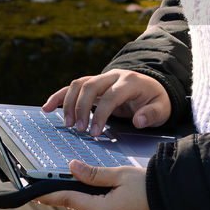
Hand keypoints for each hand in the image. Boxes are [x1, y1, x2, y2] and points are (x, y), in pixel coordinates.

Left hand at [36, 161, 155, 209]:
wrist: (175, 205)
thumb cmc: (150, 188)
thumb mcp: (121, 175)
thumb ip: (94, 173)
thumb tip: (73, 168)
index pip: (68, 200)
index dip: (49, 196)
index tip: (33, 194)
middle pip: (79, 207)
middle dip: (73, 194)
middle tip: (66, 178)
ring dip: (87, 200)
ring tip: (93, 184)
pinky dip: (99, 207)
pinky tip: (107, 196)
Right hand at [44, 69, 170, 136]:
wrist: (152, 87)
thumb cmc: (156, 100)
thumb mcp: (162, 108)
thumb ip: (151, 114)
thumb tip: (138, 120)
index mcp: (129, 81)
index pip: (110, 96)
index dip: (100, 114)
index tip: (95, 133)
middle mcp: (113, 76)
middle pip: (90, 87)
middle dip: (81, 109)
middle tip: (79, 129)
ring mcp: (101, 78)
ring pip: (78, 84)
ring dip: (68, 104)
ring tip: (67, 124)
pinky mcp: (92, 84)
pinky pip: (72, 87)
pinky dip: (58, 96)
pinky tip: (47, 107)